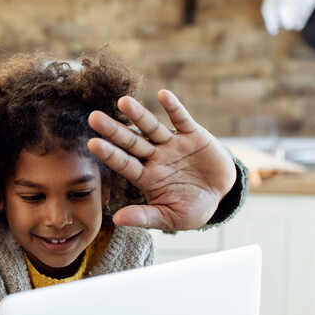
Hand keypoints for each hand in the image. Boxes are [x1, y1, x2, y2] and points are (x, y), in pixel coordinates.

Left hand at [87, 90, 237, 230]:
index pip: (124, 163)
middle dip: (114, 130)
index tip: (92, 143)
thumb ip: (144, 216)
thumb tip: (116, 220)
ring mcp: (172, 145)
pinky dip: (174, 108)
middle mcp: (155, 157)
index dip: (109, 154)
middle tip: (94, 117)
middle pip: (131, 142)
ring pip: (152, 127)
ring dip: (138, 115)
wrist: (221, 196)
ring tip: (123, 101)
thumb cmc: (192, 209)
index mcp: (146, 177)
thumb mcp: (169, 218)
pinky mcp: (192, 135)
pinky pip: (181, 119)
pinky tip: (163, 95)